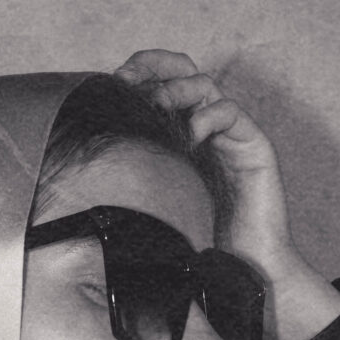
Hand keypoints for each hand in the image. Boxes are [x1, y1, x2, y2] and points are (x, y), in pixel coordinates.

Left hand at [113, 50, 339, 339]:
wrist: (243, 272)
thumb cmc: (199, 246)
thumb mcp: (153, 205)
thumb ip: (132, 181)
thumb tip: (85, 169)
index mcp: (181, 137)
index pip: (160, 85)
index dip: (139, 74)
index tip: (113, 82)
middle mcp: (206, 129)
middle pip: (182, 71)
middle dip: (155, 68)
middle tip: (131, 82)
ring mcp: (231, 136)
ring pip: (205, 85)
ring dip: (177, 89)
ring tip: (160, 108)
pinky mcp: (254, 147)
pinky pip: (231, 113)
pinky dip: (209, 115)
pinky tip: (192, 136)